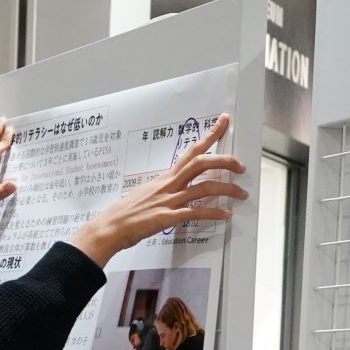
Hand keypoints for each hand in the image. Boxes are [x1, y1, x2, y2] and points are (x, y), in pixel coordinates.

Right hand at [67, 115, 248, 264]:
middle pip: (201, 164)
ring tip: (241, 194)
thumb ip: (163, 190)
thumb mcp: (144, 195)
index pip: (191, 151)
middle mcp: (168, 185)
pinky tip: (226, 215)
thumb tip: (175, 189)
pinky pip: (196, 212)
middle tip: (241, 165)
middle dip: (225, 161)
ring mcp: (168, 200)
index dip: (210, 135)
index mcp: (164, 178)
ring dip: (228, 189)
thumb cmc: (123, 214)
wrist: (108, 228)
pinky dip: (214, 213)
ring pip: (205, 188)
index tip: (223, 121)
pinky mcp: (167, 217)